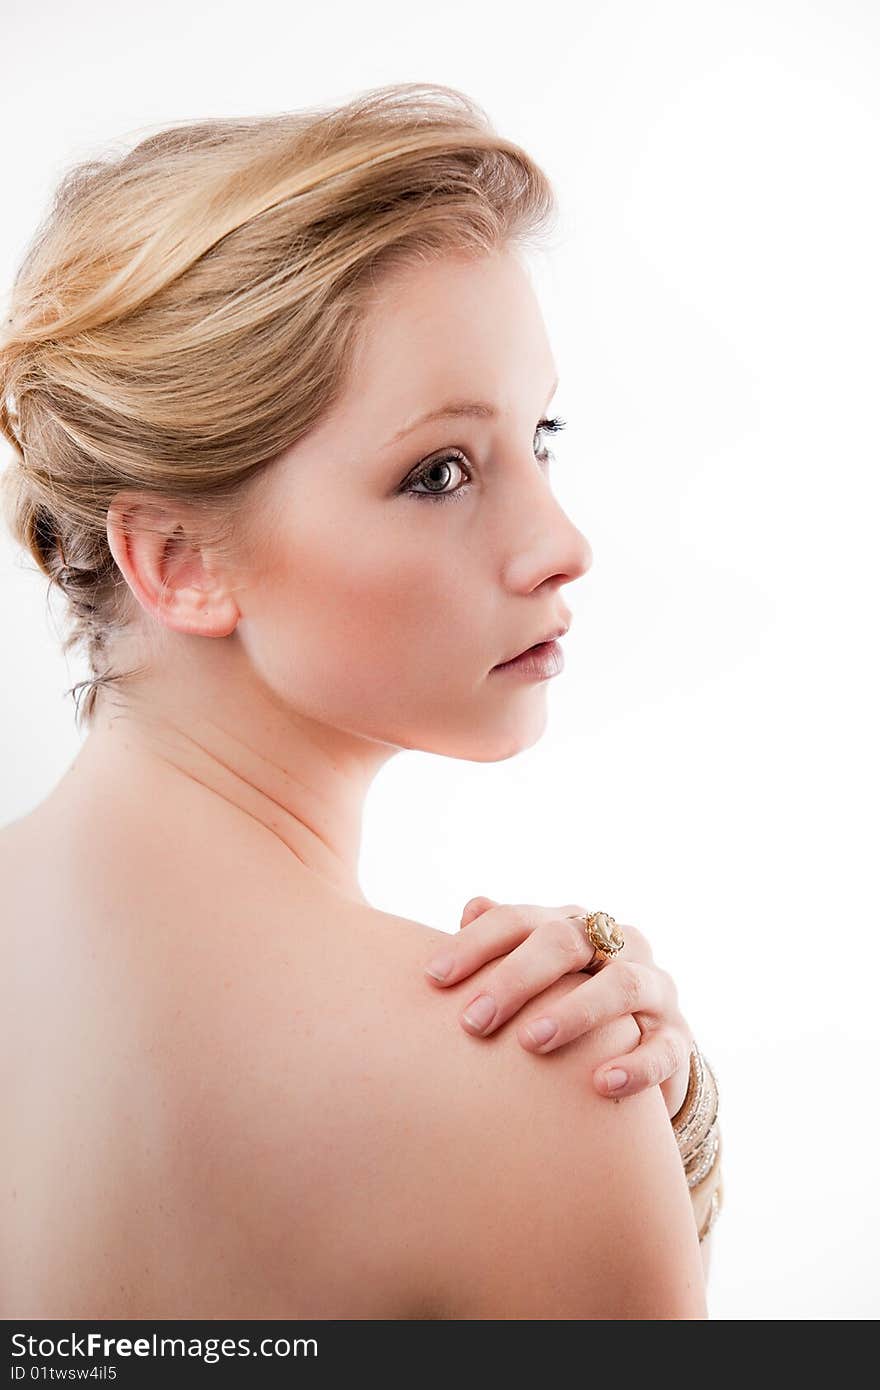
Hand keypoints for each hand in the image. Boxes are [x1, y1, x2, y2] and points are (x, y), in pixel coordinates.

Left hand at [423, 896, 692, 1113]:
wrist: (643, 1049)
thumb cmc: (567, 1003)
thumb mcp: (536, 974)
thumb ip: (505, 943)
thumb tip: (471, 906)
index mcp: (573, 924)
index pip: (522, 920)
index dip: (476, 944)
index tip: (434, 978)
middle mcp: (618, 944)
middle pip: (567, 941)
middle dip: (516, 978)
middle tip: (473, 1021)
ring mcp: (654, 988)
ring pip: (622, 985)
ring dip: (574, 1012)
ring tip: (530, 1042)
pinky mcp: (678, 1038)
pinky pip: (663, 1048)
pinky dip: (634, 1066)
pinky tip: (599, 1083)